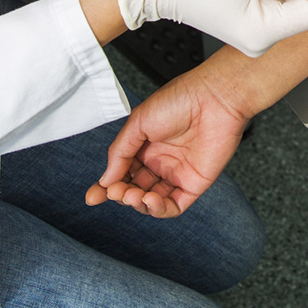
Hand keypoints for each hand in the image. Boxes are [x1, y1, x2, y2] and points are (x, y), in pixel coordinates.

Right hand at [85, 62, 253, 215]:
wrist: (214, 97)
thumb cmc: (180, 100)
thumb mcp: (138, 123)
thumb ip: (119, 153)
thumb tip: (105, 179)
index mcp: (145, 146)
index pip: (122, 173)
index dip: (107, 186)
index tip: (93, 196)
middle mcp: (160, 162)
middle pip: (134, 189)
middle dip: (121, 194)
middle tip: (116, 191)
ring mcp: (177, 174)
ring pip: (152, 201)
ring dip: (138, 203)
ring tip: (132, 195)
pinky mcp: (194, 184)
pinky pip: (174, 206)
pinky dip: (159, 209)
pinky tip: (149, 199)